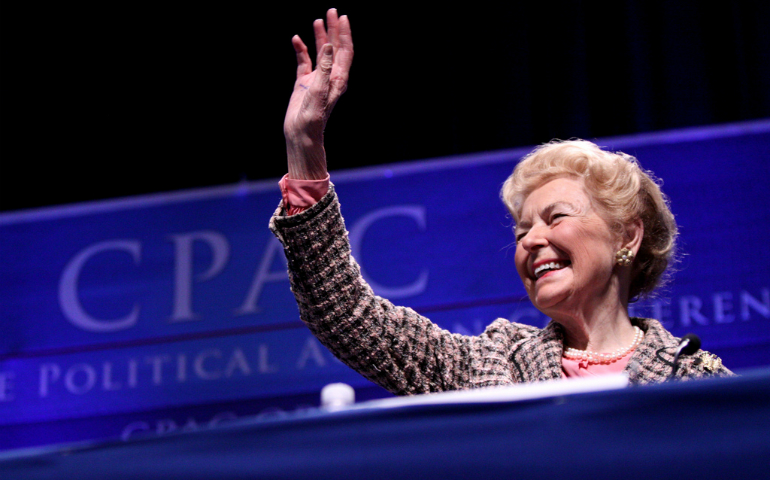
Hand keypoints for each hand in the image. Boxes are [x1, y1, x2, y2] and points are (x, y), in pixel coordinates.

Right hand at [284, 9, 352, 179]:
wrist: (301, 134)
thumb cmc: (313, 117)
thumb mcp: (319, 90)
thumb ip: (324, 67)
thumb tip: (329, 45)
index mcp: (338, 78)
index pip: (345, 51)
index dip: (344, 34)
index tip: (342, 17)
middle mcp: (330, 76)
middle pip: (334, 48)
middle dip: (334, 30)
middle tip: (331, 11)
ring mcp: (317, 79)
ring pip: (320, 53)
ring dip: (320, 37)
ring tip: (318, 20)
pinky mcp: (304, 83)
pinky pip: (303, 62)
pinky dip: (301, 50)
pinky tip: (296, 40)